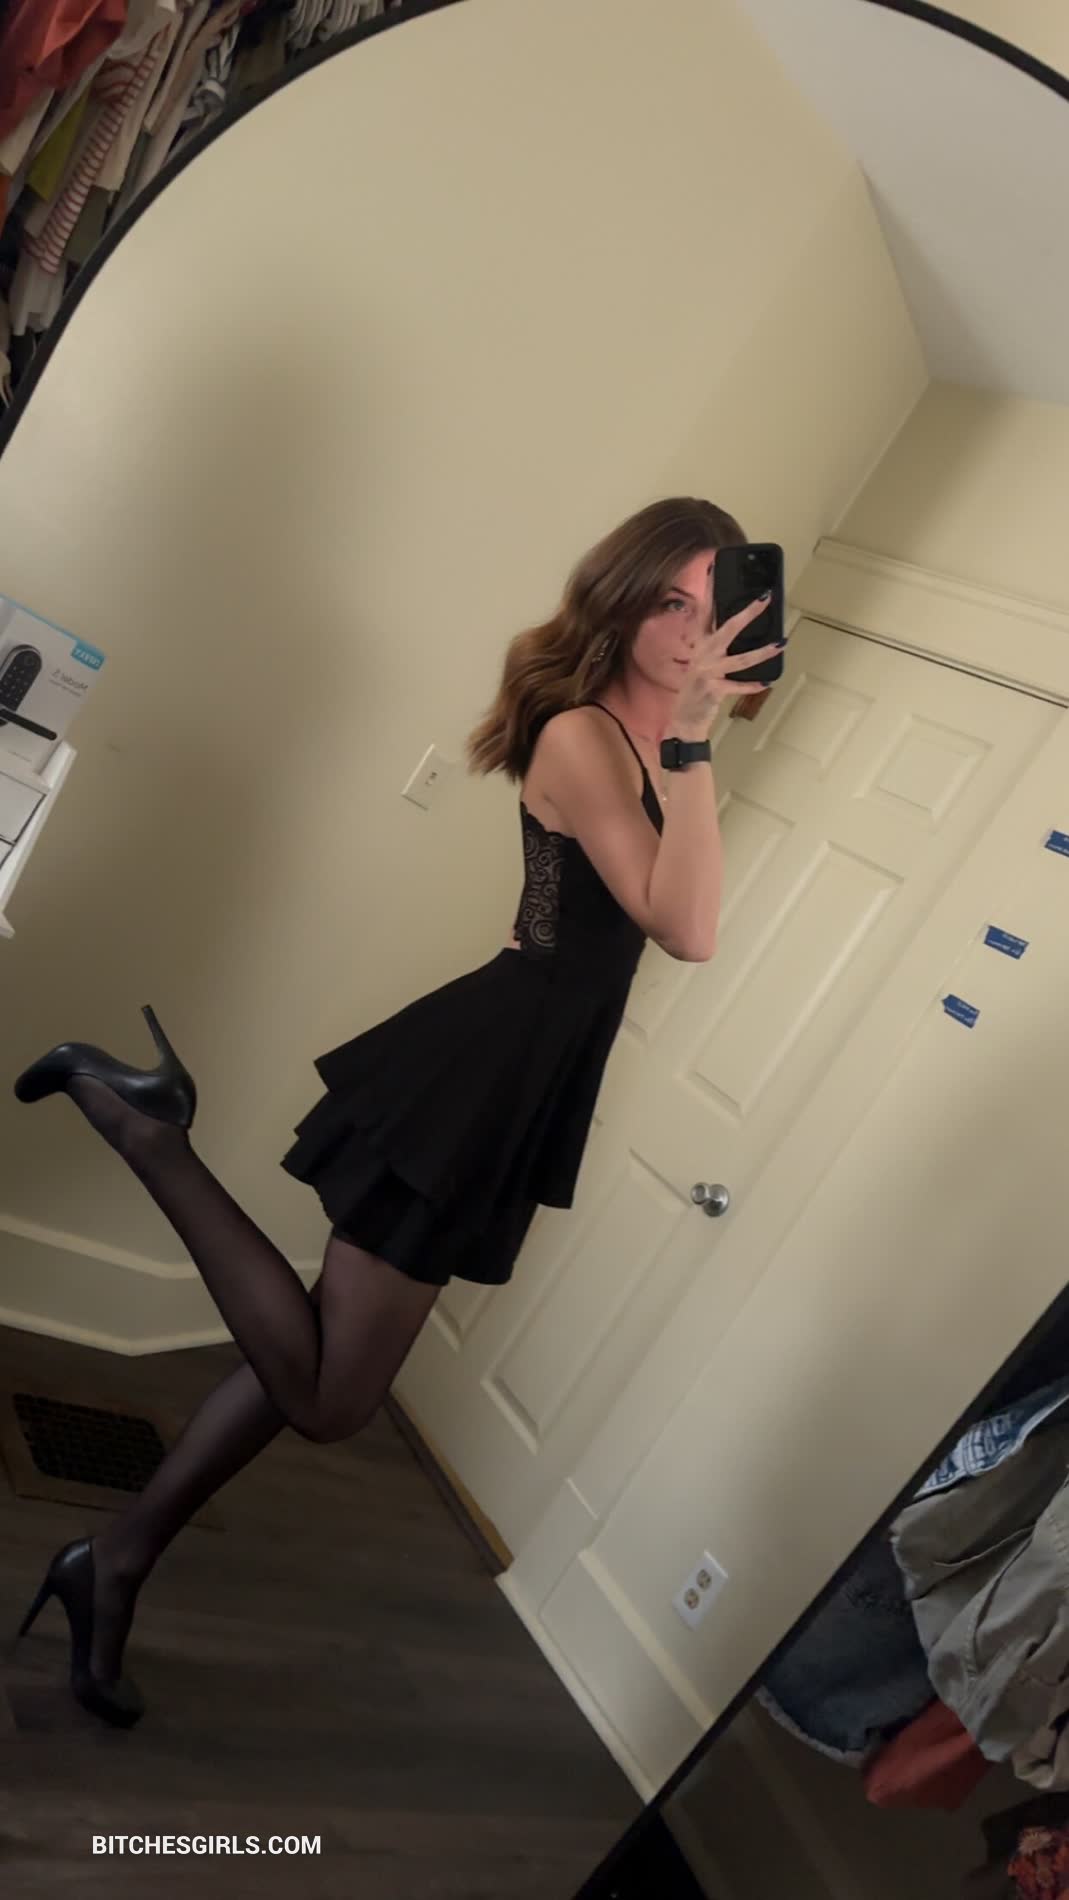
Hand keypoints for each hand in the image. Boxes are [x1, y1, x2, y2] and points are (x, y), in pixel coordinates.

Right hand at [674, 592, 782, 737]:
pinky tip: (767, 682)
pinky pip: (738, 686)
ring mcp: (707, 672)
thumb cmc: (698, 688)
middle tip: (765, 599)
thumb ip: (716, 643)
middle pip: (728, 629)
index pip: (705, 612)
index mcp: (700, 644)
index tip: (714, 570)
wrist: (684, 718)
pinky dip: (752, 685)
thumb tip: (739, 625)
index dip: (710, 591)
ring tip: (781, 643)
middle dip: (748, 613)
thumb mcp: (703, 661)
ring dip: (763, 652)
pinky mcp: (714, 690)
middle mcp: (703, 654)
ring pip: (741, 659)